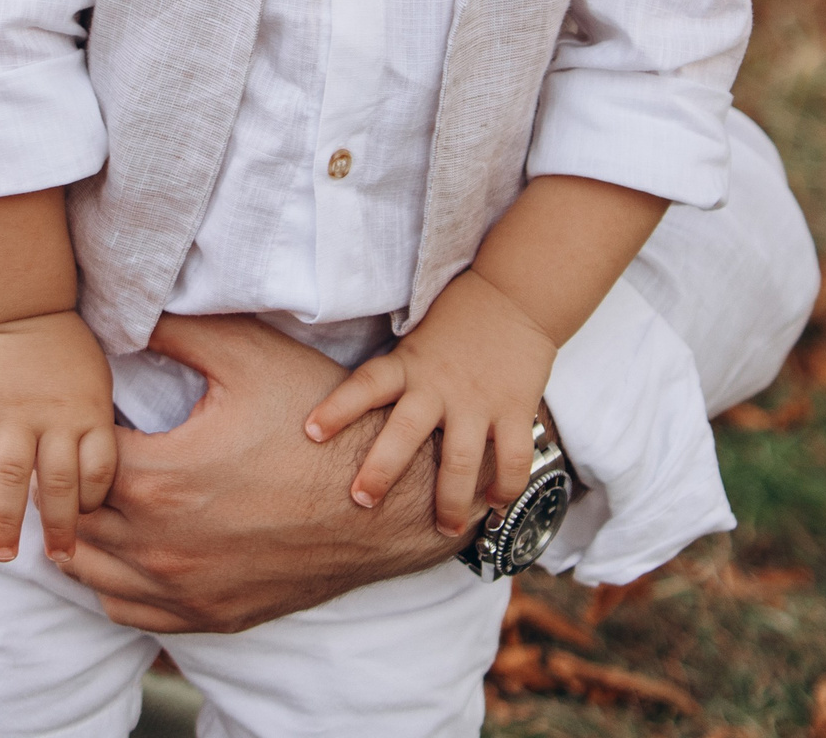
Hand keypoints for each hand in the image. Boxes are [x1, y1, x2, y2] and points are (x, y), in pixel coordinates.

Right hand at [0, 311, 116, 564]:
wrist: (23, 304)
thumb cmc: (66, 351)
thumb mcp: (97, 385)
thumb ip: (92, 430)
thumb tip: (93, 487)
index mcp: (88, 413)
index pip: (99, 472)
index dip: (93, 502)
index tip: (85, 521)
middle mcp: (52, 418)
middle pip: (59, 482)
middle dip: (58, 526)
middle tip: (57, 559)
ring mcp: (11, 413)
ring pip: (11, 475)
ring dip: (5, 519)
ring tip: (1, 555)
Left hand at [61, 314, 468, 634]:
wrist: (387, 503)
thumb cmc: (318, 423)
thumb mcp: (247, 356)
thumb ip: (175, 331)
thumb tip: (122, 314)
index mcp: (159, 479)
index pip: (75, 459)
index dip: (73, 431)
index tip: (85, 412)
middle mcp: (161, 546)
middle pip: (72, 519)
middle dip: (68, 483)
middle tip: (78, 451)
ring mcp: (186, 590)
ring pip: (89, 573)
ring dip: (79, 536)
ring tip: (89, 497)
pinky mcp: (211, 616)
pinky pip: (129, 611)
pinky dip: (111, 582)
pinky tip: (123, 547)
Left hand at [305, 268, 555, 533]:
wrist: (513, 295)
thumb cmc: (454, 323)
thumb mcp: (413, 344)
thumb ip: (394, 378)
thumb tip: (351, 417)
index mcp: (408, 366)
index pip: (365, 384)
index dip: (337, 407)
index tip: (311, 432)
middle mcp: (438, 386)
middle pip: (404, 432)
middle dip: (381, 469)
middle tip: (361, 501)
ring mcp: (477, 400)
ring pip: (459, 460)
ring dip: (450, 501)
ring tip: (444, 530)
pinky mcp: (515, 409)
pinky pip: (511, 458)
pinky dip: (504, 487)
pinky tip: (495, 506)